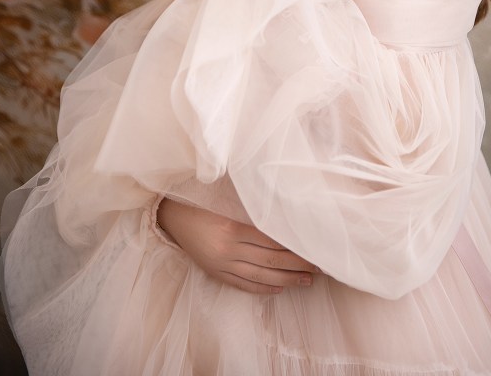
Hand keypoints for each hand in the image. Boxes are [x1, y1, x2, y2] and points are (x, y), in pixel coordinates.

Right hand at [156, 199, 318, 293]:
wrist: (172, 218)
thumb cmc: (201, 204)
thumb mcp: (225, 202)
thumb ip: (251, 212)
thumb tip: (283, 220)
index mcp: (232, 228)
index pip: (271, 241)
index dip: (294, 247)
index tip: (313, 248)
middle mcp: (228, 250)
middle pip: (271, 260)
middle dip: (297, 265)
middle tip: (319, 267)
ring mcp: (222, 265)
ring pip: (261, 276)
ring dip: (286, 280)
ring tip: (306, 281)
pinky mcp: (216, 274)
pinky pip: (243, 284)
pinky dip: (263, 288)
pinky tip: (279, 288)